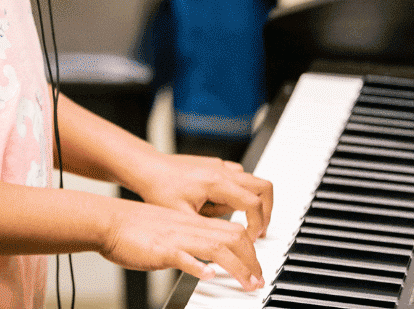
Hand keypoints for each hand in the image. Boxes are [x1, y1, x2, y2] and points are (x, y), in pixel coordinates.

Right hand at [100, 196, 264, 290]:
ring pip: (216, 247)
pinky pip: (184, 256)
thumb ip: (189, 241)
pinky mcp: (161, 249)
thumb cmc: (135, 228)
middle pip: (232, 236)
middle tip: (259, 279)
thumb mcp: (169, 230)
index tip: (257, 268)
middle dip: (252, 259)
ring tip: (249, 283)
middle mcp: (188, 227)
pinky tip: (209, 275)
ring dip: (237, 267)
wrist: (109, 221)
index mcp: (191, 223)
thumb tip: (207, 259)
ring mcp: (176, 237)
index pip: (231, 230)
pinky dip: (199, 266)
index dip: (250, 249)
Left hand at [132, 153, 272, 241]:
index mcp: (217, 183)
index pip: (254, 203)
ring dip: (254, 201)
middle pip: (263, 187)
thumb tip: (224, 249)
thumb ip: (208, 232)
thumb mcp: (183, 217)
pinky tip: (225, 206)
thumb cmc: (159, 189)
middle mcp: (221, 170)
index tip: (252, 238)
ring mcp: (218, 165)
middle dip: (266, 211)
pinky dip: (241, 192)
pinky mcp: (213, 165)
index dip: (259, 224)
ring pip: (252, 180)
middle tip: (258, 230)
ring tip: (241, 222)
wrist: (146, 167)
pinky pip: (238, 176)